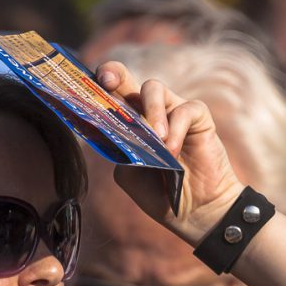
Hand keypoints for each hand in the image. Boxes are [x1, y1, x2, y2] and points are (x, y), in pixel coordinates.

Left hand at [94, 62, 245, 246]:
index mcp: (127, 123)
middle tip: (107, 81)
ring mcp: (172, 111)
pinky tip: (172, 150)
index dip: (96, 86)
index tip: (87, 87)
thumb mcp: (130, 174)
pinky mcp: (198, 117)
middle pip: (126, 78)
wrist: (193, 211)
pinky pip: (185, 110)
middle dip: (114, 74)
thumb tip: (119, 133)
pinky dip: (176, 129)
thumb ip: (120, 151)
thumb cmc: (160, 193)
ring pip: (154, 88)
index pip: (108, 95)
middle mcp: (147, 111)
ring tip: (156, 139)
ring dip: (150, 110)